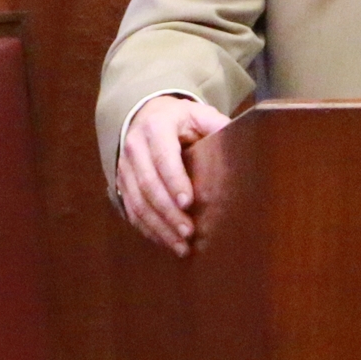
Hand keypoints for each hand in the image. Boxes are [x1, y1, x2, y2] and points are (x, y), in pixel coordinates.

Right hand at [117, 95, 229, 256]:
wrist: (146, 115)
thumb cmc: (180, 118)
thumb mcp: (198, 114)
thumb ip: (216, 125)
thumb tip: (239, 141)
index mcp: (156, 127)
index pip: (163, 157)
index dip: (175, 181)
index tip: (188, 203)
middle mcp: (135, 147)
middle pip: (148, 185)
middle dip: (168, 212)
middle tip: (188, 232)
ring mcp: (125, 168)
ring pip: (137, 203)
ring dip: (158, 227)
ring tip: (180, 246)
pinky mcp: (122, 184)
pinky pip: (131, 211)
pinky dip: (148, 229)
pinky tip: (165, 241)